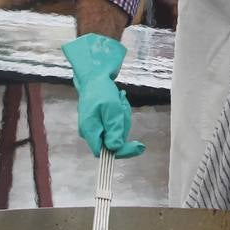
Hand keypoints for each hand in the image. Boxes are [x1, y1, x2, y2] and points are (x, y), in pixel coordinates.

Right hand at [62, 33, 145, 158]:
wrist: (93, 76)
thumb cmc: (101, 90)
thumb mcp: (112, 108)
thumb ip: (114, 129)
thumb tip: (116, 148)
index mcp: (90, 131)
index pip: (104, 153)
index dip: (121, 151)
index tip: (139, 146)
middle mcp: (90, 132)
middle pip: (112, 141)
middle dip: (123, 125)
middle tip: (122, 108)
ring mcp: (94, 127)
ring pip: (116, 131)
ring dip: (122, 117)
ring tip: (119, 100)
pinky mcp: (99, 121)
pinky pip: (114, 123)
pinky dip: (120, 114)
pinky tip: (118, 101)